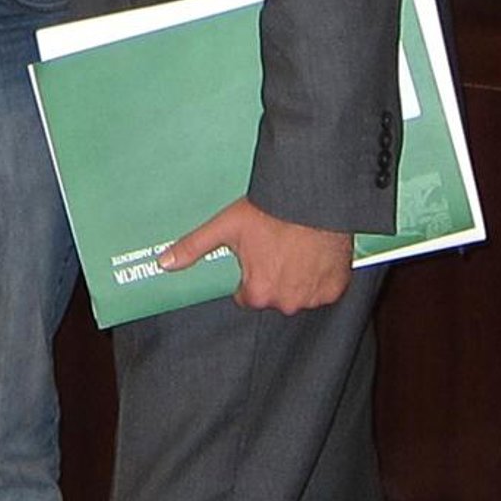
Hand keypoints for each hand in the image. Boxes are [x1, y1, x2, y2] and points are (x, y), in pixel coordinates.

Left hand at [157, 197, 351, 313]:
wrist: (311, 198)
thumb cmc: (269, 212)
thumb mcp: (225, 226)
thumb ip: (193, 247)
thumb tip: (164, 263)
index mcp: (258, 293)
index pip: (247, 295)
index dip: (250, 274)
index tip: (256, 254)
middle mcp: (286, 303)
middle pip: (274, 296)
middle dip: (273, 276)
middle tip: (276, 247)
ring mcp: (313, 297)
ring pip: (299, 294)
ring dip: (297, 278)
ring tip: (296, 248)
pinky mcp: (336, 288)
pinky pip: (324, 289)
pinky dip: (320, 276)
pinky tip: (314, 253)